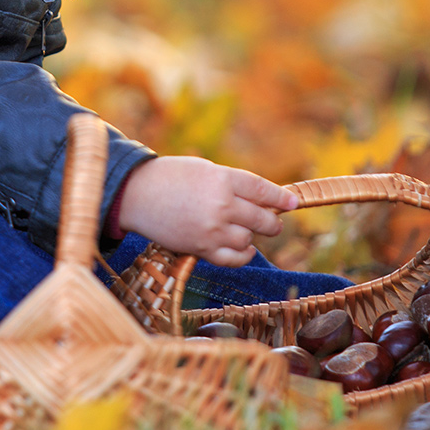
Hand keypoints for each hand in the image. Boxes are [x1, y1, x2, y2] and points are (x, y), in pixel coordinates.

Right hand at [115, 156, 298, 266]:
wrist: (137, 195)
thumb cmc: (171, 177)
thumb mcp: (205, 170)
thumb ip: (233, 184)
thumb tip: (262, 201)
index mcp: (223, 179)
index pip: (263, 191)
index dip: (281, 199)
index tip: (293, 203)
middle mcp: (221, 205)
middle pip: (262, 219)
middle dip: (272, 223)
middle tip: (273, 222)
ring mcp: (212, 230)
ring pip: (248, 240)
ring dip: (251, 237)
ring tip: (243, 230)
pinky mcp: (201, 249)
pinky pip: (233, 259)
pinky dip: (243, 255)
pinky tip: (243, 249)